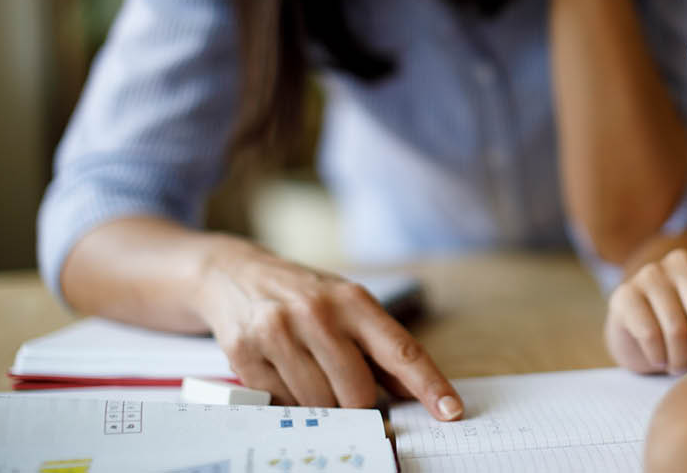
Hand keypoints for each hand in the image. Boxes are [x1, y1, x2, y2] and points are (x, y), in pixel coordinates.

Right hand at [192, 239, 461, 418]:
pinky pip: (283, 405)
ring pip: (320, 405)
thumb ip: (381, 349)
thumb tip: (414, 393)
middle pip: (358, 393)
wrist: (234, 274)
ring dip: (323, 405)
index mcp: (354, 301)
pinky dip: (291, 403)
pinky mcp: (244, 354)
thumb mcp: (348, 307)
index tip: (452, 411)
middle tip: (348, 392)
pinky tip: (285, 375)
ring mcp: (278, 332)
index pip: (401, 351)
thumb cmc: (304, 296)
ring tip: (312, 375)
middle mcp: (317, 313)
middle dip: (359, 405)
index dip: (429, 386)